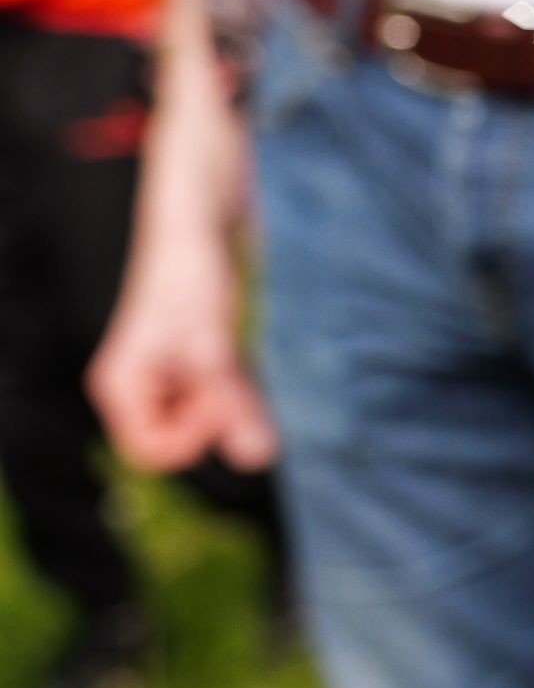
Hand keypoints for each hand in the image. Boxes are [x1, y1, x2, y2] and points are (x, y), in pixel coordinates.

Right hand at [87, 228, 275, 473]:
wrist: (199, 227)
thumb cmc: (192, 277)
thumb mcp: (213, 345)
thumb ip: (231, 403)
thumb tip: (258, 460)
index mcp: (122, 388)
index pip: (151, 453)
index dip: (192, 437)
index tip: (218, 396)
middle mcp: (138, 390)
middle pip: (180, 440)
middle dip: (213, 417)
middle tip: (227, 372)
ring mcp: (166, 381)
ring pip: (204, 422)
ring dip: (228, 402)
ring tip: (230, 360)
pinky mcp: (196, 369)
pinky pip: (220, 401)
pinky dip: (236, 391)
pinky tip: (239, 361)